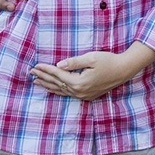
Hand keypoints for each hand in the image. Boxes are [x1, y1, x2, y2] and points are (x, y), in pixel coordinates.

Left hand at [30, 42, 154, 100]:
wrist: (123, 71)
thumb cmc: (108, 61)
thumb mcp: (91, 58)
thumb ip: (74, 62)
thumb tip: (59, 65)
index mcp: (79, 82)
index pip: (58, 75)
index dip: (46, 69)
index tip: (35, 65)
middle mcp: (79, 91)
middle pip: (57, 84)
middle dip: (43, 77)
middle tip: (30, 72)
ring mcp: (83, 95)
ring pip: (61, 90)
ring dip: (48, 85)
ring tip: (36, 82)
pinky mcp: (87, 96)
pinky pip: (68, 94)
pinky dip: (58, 90)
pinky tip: (52, 89)